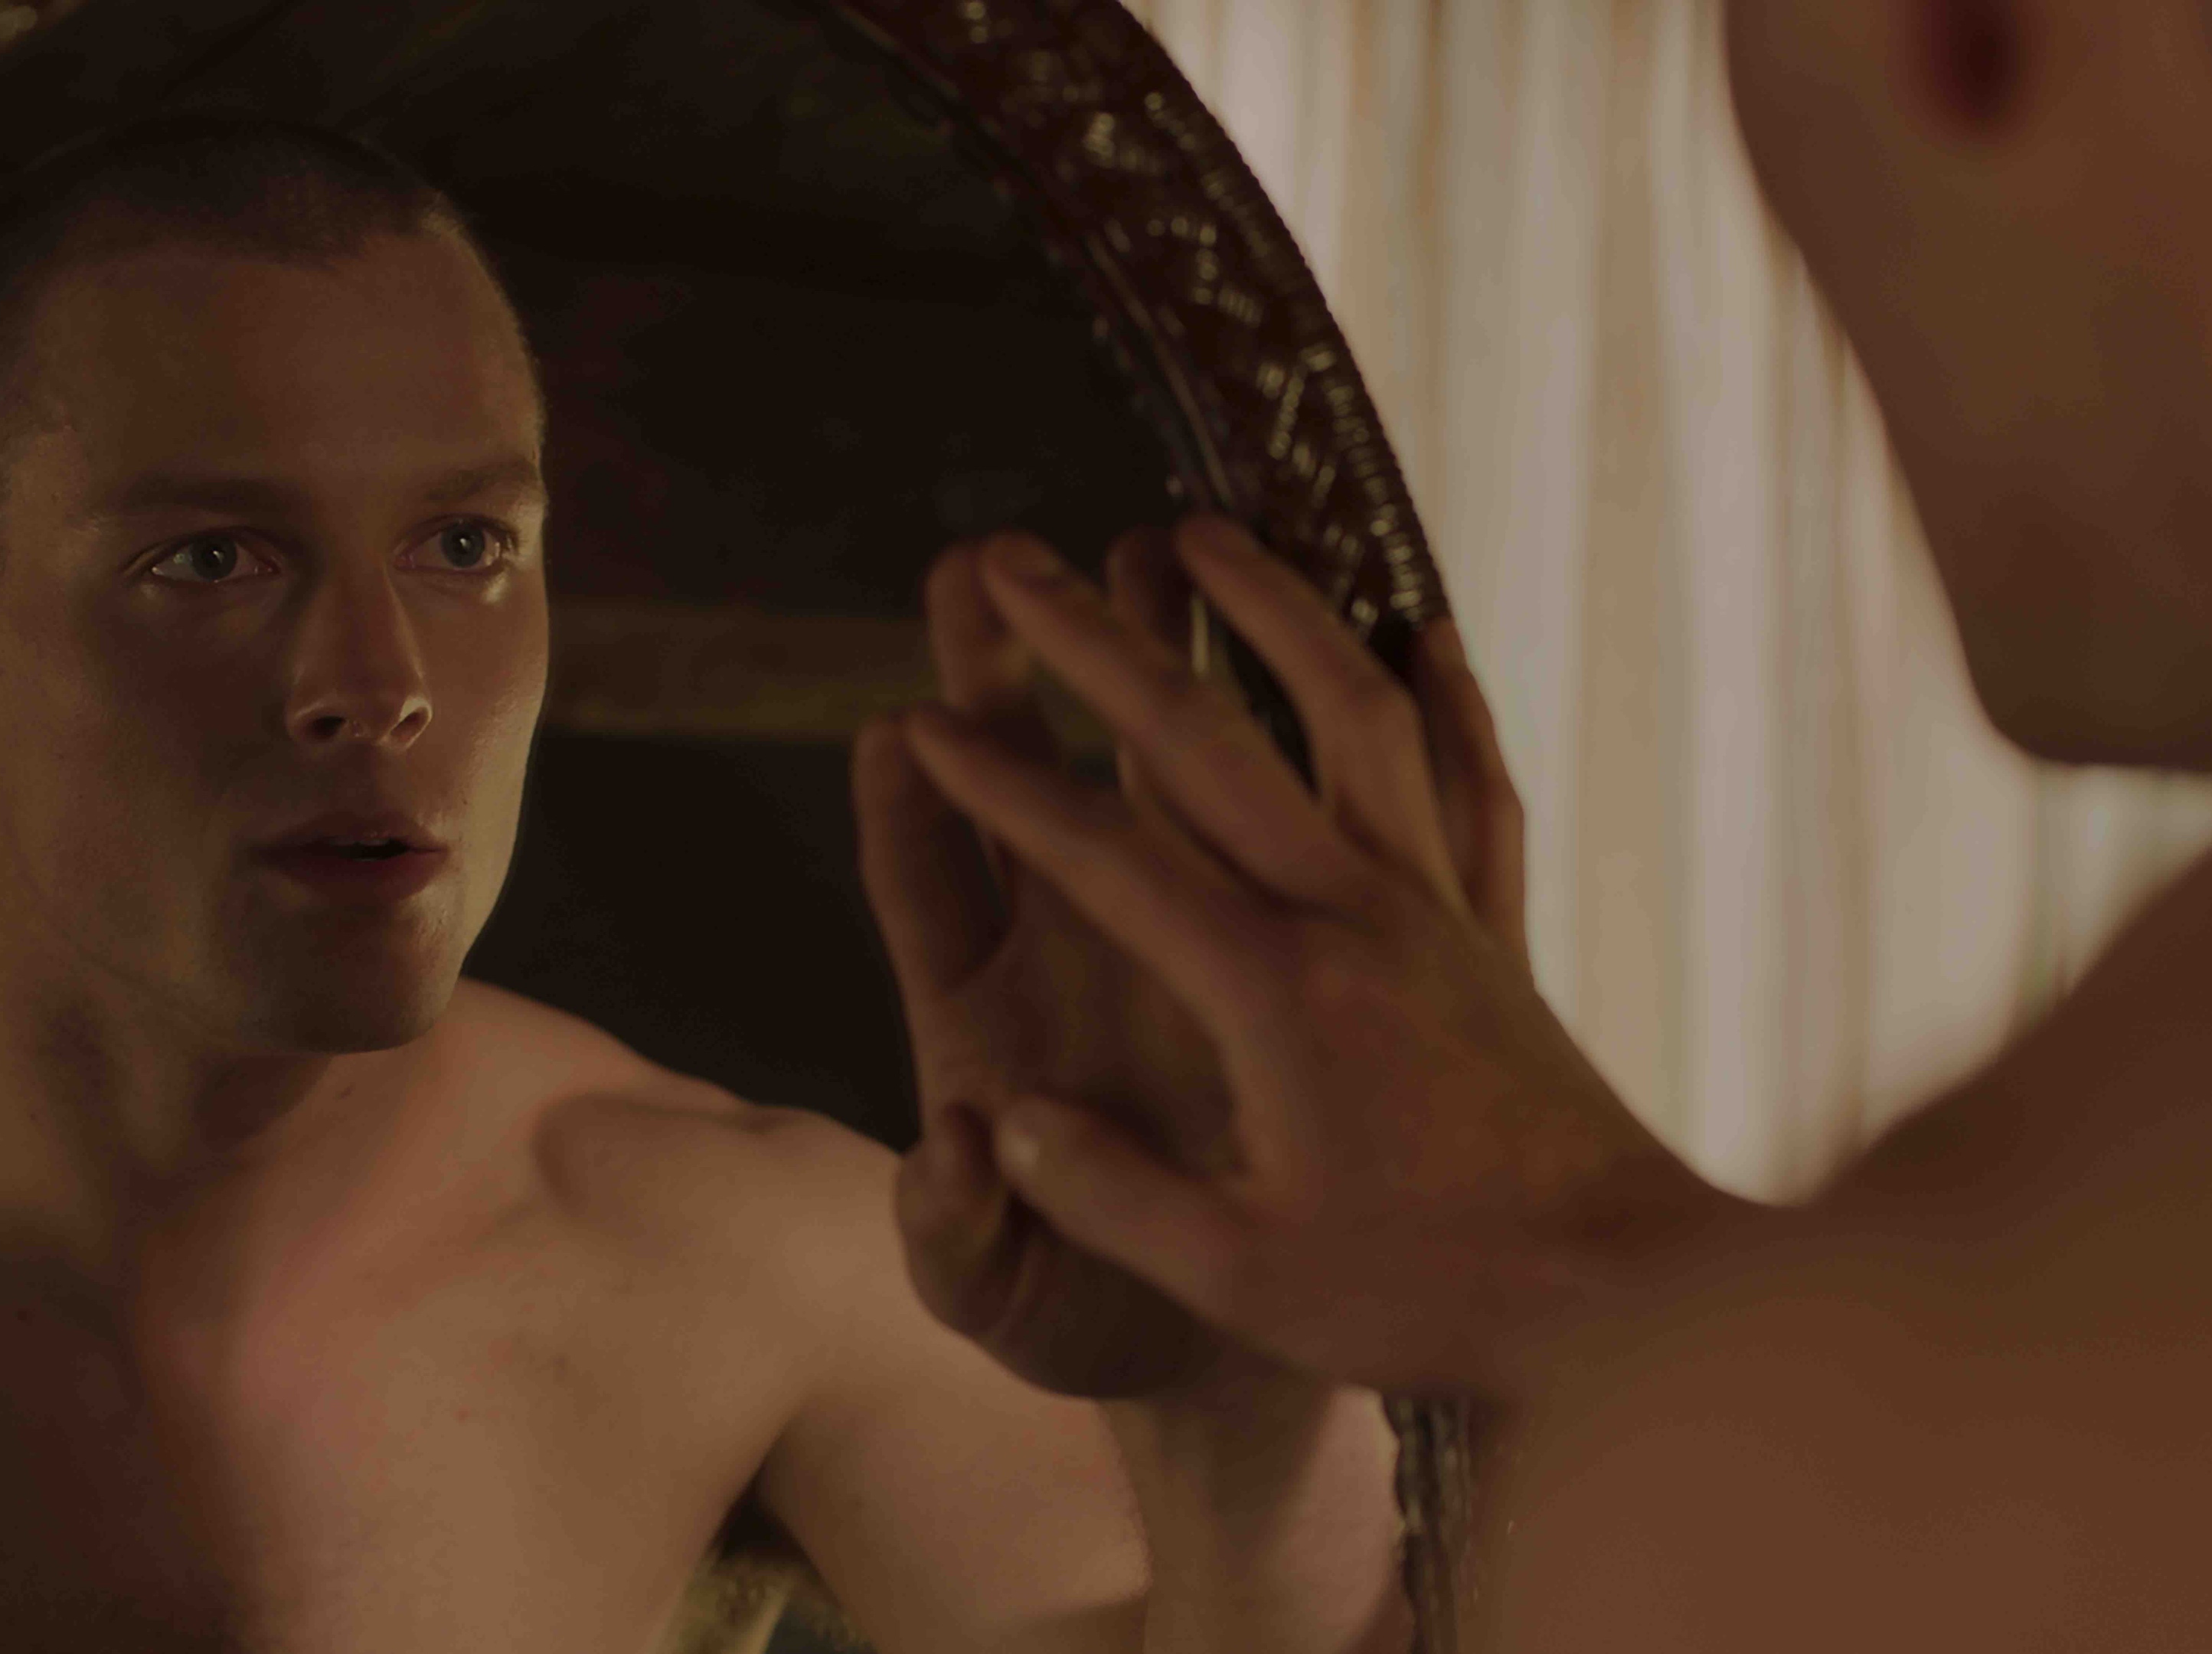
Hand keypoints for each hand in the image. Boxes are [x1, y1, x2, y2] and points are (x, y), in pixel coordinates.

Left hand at [859, 526, 1285, 1399]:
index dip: (907, 813)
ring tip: (1153, 541)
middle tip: (985, 559)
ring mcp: (1161, 939)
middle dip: (998, 670)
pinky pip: (1261, 829)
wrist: (1218, 1344)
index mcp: (982, 1020)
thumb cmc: (1084, 1324)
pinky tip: (1315, 650)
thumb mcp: (1005, 1305)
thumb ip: (956, 1238)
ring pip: (1145, 770)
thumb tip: (948, 1149)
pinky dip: (1278, 743)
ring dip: (1140, 657)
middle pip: (1018, 782)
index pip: (924, 888)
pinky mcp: (1256, 956)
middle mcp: (1061, 950)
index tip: (896, 732)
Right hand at [862, 517, 1728, 1397]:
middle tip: (1010, 558)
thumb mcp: (1239, 1277)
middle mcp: (1350, 916)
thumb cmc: (1425, 1298)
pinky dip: (1448, 700)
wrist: (1620, 1297)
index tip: (919, 722)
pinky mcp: (1496, 930)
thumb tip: (1000, 1125)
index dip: (1001, 785)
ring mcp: (1435, 908)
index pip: (1105, 854)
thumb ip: (1106, 1194)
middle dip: (1092, 639)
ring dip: (1267, 608)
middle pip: (1203, 738)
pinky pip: (1473, 784)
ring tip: (1199, 528)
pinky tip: (1423, 634)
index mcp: (1268, 993)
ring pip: (1348, 712)